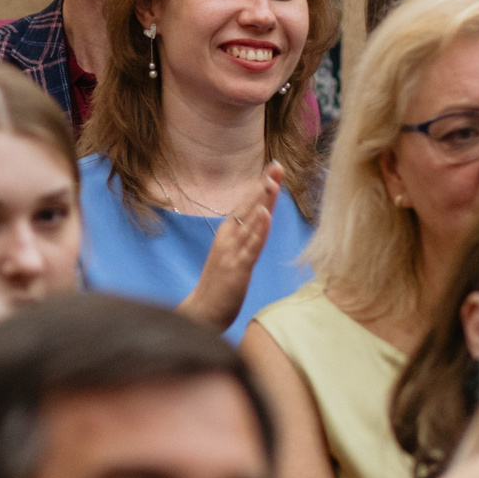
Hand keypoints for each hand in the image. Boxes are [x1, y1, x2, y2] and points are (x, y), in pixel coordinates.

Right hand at [179, 161, 283, 332]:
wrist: (201, 312)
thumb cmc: (219, 285)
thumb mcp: (232, 255)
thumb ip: (244, 238)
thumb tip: (257, 220)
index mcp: (228, 234)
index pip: (246, 204)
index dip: (260, 186)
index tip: (274, 167)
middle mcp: (228, 238)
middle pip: (248, 207)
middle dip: (263, 186)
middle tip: (277, 165)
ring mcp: (231, 252)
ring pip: (250, 222)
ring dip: (262, 201)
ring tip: (272, 182)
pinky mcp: (237, 268)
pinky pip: (251, 246)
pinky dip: (259, 229)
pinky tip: (266, 214)